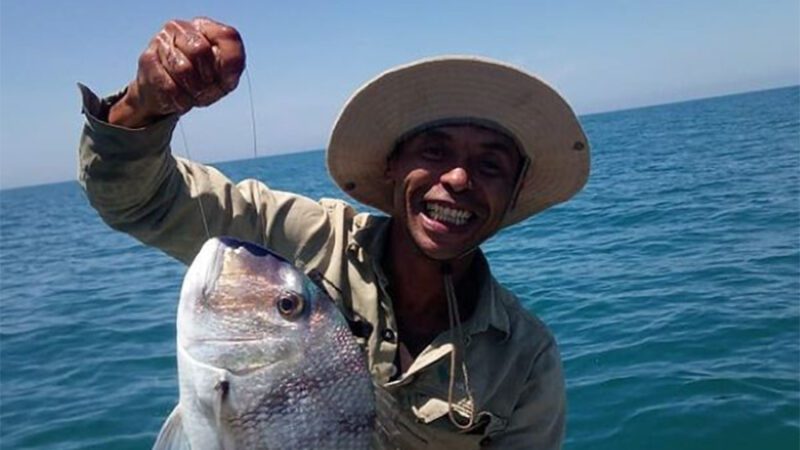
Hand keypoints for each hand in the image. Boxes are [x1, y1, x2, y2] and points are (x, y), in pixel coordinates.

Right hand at [109, 17, 244, 127]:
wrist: (162, 97)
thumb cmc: (198, 83)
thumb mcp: (223, 79)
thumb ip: (232, 68)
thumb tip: (230, 65)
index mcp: (205, 28)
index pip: (228, 36)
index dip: (230, 64)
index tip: (224, 77)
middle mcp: (181, 28)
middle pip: (201, 50)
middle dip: (207, 79)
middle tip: (205, 88)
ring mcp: (161, 41)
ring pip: (183, 69)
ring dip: (192, 91)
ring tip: (191, 93)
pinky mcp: (147, 59)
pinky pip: (169, 85)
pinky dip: (180, 99)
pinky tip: (179, 98)